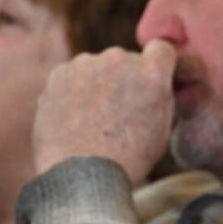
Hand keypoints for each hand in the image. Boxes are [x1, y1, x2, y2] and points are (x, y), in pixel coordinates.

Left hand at [33, 39, 175, 184]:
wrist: (82, 174)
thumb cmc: (129, 157)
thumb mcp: (163, 126)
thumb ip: (160, 94)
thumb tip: (156, 80)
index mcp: (152, 72)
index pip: (162, 49)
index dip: (157, 65)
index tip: (150, 82)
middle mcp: (120, 58)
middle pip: (126, 60)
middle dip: (124, 78)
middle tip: (118, 111)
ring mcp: (87, 63)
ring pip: (97, 68)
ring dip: (98, 84)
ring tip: (93, 120)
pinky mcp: (59, 73)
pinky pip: (72, 76)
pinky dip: (74, 92)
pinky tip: (75, 119)